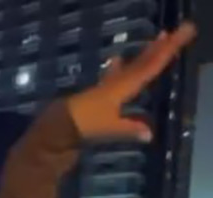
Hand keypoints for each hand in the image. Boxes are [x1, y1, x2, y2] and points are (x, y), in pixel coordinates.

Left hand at [67, 23, 195, 141]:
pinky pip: (112, 77)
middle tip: (164, 35)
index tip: (170, 40)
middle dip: (152, 51)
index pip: (146, 69)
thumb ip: (129, 129)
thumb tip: (149, 134)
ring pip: (126, 69)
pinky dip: (117, 68)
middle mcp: (113, 84)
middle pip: (137, 65)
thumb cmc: (84, 126)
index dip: (160, 56)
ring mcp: (103, 88)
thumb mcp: (109, 128)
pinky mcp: (95, 95)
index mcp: (121, 88)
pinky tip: (116, 62)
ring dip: (139, 57)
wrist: (56, 128)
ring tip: (148, 45)